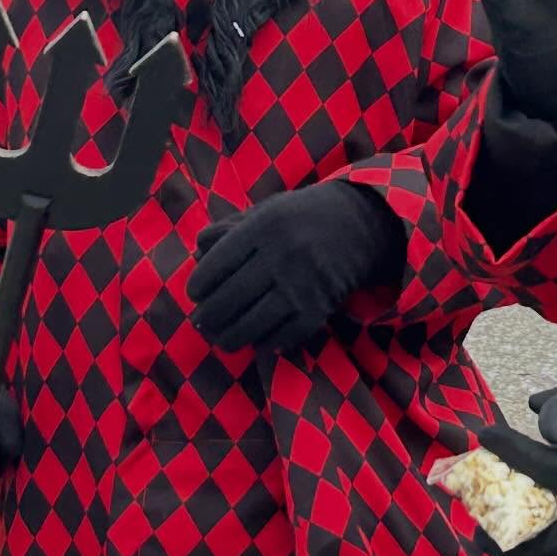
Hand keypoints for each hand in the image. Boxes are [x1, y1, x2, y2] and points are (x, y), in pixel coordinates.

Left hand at [189, 180, 405, 352]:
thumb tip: (196, 255)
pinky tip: (255, 341)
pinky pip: (282, 337)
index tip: (195, 293)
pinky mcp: (320, 309)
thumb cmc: (301, 219)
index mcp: (265, 226)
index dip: (198, 285)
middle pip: (229, 299)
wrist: (361, 225)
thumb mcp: (265, 211)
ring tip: (222, 338)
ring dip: (229, 338)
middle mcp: (283, 255)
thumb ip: (229, 230)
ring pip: (251, 325)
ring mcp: (303, 285)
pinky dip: (264, 344)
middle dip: (208, 317)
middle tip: (202, 322)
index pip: (216, 265)